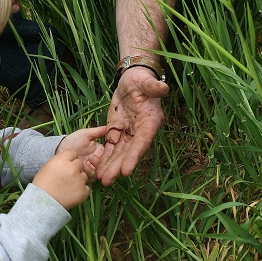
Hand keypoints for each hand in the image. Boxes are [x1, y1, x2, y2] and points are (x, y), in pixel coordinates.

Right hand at [33, 148, 94, 209]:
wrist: (43, 203)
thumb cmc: (42, 184)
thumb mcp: (47, 167)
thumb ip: (60, 161)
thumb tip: (68, 160)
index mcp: (62, 160)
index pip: (73, 153)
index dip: (70, 158)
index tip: (66, 164)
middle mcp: (73, 168)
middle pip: (80, 163)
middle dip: (75, 169)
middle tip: (67, 177)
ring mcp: (79, 180)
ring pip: (84, 176)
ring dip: (79, 179)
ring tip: (68, 186)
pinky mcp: (83, 192)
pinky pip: (86, 188)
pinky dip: (81, 190)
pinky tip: (71, 193)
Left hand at [55, 125, 106, 178]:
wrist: (59, 151)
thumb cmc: (72, 141)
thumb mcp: (84, 134)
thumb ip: (97, 131)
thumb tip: (109, 127)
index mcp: (100, 150)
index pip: (110, 152)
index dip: (111, 152)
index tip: (107, 149)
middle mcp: (99, 160)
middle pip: (108, 163)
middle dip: (104, 161)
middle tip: (94, 157)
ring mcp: (94, 168)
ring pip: (102, 170)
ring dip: (96, 166)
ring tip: (88, 160)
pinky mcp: (87, 175)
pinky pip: (93, 176)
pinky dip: (89, 171)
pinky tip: (83, 166)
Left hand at [95, 68, 168, 185]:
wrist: (131, 80)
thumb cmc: (141, 80)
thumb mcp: (146, 81)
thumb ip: (153, 87)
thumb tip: (163, 88)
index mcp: (150, 122)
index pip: (142, 141)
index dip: (134, 156)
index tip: (126, 170)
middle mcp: (140, 131)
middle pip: (129, 152)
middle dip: (118, 166)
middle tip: (108, 180)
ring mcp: (128, 133)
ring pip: (118, 152)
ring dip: (110, 166)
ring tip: (101, 180)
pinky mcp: (117, 131)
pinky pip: (110, 146)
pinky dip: (104, 157)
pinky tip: (97, 168)